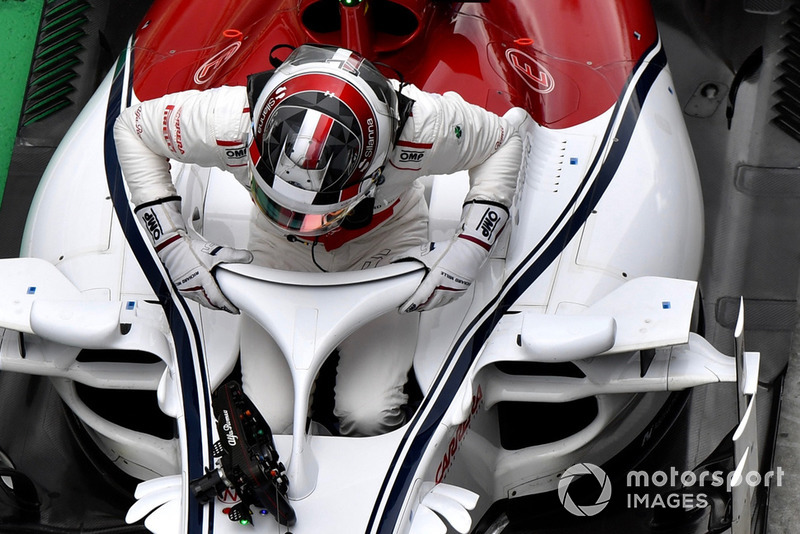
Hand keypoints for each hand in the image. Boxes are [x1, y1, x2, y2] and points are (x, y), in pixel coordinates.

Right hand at [135, 197, 252, 312]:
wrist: (171, 246)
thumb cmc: (188, 250)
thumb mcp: (214, 251)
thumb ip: (232, 255)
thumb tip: (247, 257)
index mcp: (201, 281)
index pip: (217, 299)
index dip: (228, 307)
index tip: (235, 310)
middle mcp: (192, 288)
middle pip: (210, 304)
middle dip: (221, 307)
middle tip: (230, 307)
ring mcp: (185, 289)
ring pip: (202, 302)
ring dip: (212, 303)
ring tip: (221, 302)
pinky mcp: (181, 287)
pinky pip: (195, 297)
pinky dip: (203, 298)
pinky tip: (207, 295)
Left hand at [398, 201, 508, 312]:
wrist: (470, 249)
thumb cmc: (450, 250)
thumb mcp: (426, 251)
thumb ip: (408, 256)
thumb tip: (396, 260)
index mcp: (436, 278)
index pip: (419, 297)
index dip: (409, 305)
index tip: (403, 309)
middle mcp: (445, 287)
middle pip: (427, 304)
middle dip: (417, 307)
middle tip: (409, 306)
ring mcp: (453, 291)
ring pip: (437, 305)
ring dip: (427, 306)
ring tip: (419, 304)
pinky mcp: (459, 292)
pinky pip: (446, 301)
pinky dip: (438, 302)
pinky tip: (434, 299)